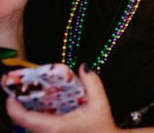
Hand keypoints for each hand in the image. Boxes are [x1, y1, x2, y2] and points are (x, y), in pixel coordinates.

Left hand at [6, 64, 121, 131]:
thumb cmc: (100, 126)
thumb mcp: (100, 103)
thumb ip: (93, 83)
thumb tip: (83, 67)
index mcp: (54, 126)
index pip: (24, 118)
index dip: (13, 106)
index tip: (12, 94)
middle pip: (22, 121)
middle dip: (19, 105)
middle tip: (24, 90)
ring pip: (28, 125)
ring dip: (26, 111)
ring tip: (32, 96)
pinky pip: (35, 127)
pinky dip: (33, 116)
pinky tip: (42, 107)